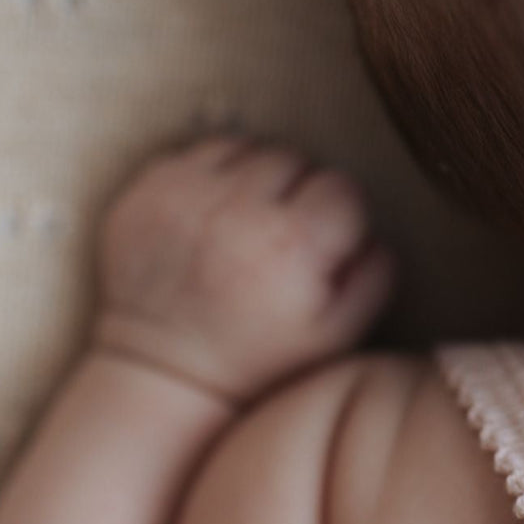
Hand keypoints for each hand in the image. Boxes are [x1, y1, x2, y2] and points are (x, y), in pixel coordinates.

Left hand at [93, 134, 399, 403]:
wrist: (164, 375)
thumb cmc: (260, 361)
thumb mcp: (336, 337)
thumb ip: (374, 276)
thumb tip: (375, 229)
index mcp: (291, 246)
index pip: (343, 188)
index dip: (341, 216)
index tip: (323, 246)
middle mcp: (236, 210)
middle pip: (295, 160)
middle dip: (298, 193)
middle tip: (284, 240)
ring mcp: (186, 193)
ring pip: (249, 148)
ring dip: (256, 178)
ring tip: (249, 228)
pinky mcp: (148, 187)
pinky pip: (199, 152)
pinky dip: (213, 176)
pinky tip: (213, 220)